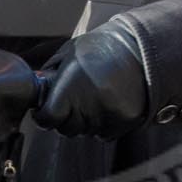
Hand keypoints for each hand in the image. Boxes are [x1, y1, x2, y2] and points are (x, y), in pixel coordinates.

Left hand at [35, 18, 149, 137]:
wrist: (142, 48)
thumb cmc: (102, 47)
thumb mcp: (70, 53)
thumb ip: (52, 73)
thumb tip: (38, 89)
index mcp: (68, 88)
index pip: (48, 119)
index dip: (44, 116)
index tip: (46, 110)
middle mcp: (87, 106)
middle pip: (66, 129)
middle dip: (65, 118)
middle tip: (73, 100)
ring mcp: (106, 116)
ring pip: (86, 132)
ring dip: (86, 120)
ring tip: (95, 96)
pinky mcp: (125, 122)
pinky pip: (106, 133)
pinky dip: (104, 123)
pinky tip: (109, 102)